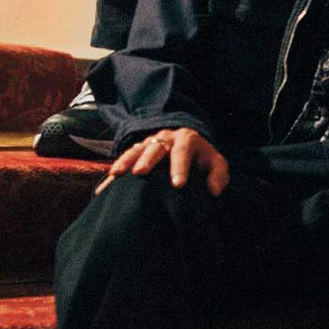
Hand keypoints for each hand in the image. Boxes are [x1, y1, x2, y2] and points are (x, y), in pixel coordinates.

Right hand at [96, 127, 228, 196]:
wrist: (189, 143)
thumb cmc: (203, 158)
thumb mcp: (216, 163)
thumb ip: (219, 175)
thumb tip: (215, 191)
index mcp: (187, 140)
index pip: (183, 152)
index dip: (180, 168)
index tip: (178, 185)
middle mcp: (167, 138)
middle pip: (156, 147)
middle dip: (148, 160)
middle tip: (140, 173)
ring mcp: (151, 141)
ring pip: (137, 149)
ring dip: (127, 160)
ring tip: (118, 174)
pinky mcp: (139, 148)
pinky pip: (126, 155)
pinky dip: (118, 167)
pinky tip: (109, 180)